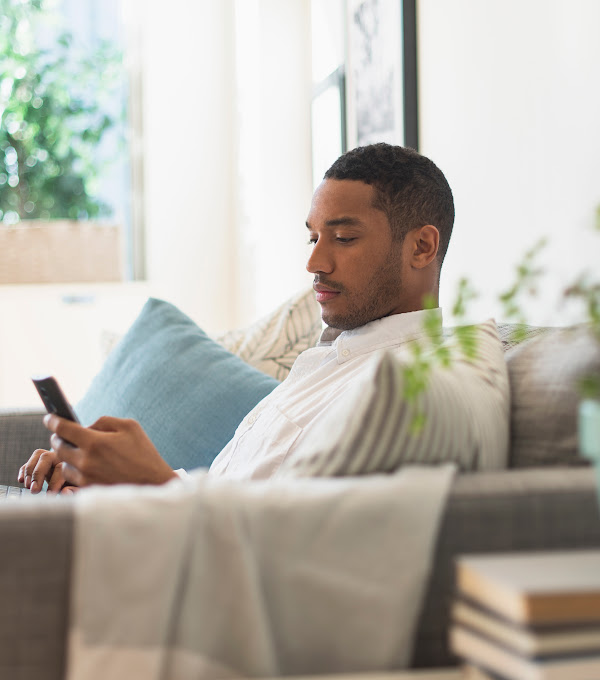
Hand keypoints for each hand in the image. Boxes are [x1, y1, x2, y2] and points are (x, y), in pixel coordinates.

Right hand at [18, 448, 78, 494]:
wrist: (79, 478)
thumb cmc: (80, 484)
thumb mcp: (81, 489)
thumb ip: (75, 491)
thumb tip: (65, 492)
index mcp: (73, 462)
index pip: (61, 468)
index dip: (54, 482)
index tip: (50, 495)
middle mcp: (62, 456)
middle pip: (46, 457)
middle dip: (37, 474)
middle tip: (34, 490)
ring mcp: (51, 456)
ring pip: (38, 455)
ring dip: (29, 471)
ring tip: (27, 486)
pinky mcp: (41, 461)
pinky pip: (31, 460)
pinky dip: (24, 470)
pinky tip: (21, 480)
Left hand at [44, 414, 176, 487]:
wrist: (153, 483)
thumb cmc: (143, 453)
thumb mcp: (130, 427)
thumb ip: (104, 421)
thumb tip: (86, 426)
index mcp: (95, 442)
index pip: (63, 428)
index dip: (53, 421)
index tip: (49, 418)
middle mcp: (86, 460)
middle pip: (58, 446)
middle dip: (59, 437)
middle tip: (65, 434)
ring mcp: (85, 477)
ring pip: (64, 462)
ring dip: (68, 455)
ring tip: (80, 451)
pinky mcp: (88, 488)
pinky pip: (72, 477)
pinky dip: (75, 468)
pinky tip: (86, 465)